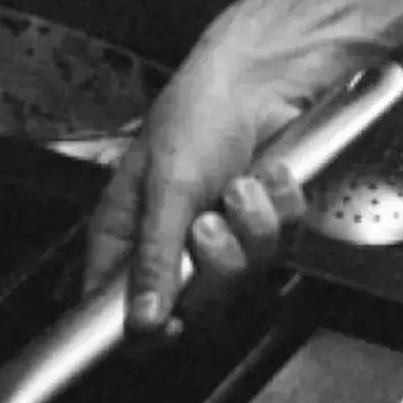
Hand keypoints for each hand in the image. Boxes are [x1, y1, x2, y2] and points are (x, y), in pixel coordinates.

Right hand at [85, 36, 342, 332]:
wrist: (262, 76)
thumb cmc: (196, 112)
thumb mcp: (167, 187)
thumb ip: (155, 259)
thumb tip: (142, 318)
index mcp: (128, 234)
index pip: (122, 306)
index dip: (147, 327)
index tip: (171, 326)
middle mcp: (171, 241)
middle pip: (193, 302)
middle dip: (215, 262)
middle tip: (209, 224)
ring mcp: (221, 236)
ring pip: (242, 275)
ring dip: (251, 227)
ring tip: (242, 185)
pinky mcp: (263, 225)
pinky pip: (280, 245)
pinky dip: (280, 207)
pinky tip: (268, 176)